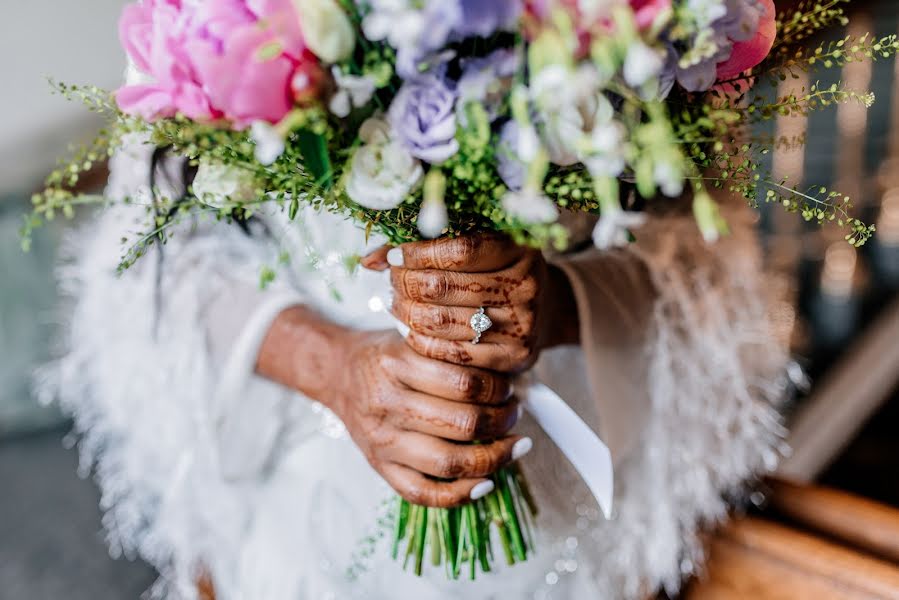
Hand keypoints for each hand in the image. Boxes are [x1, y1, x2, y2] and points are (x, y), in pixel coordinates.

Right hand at [331, 330, 532, 507]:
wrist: (336, 373)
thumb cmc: (384, 354)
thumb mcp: (413, 337)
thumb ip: (452, 353)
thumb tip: (510, 375)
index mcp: (396, 365)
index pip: (463, 384)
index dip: (498, 389)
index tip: (510, 387)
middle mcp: (387, 405)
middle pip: (462, 424)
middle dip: (501, 421)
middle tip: (514, 413)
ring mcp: (382, 441)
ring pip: (448, 463)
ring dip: (493, 458)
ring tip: (513, 445)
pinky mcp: (379, 467)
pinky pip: (424, 493)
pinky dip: (461, 494)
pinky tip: (487, 482)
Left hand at [364, 233, 574, 372]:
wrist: (546, 309)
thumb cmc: (499, 270)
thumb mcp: (477, 246)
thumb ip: (426, 246)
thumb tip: (369, 260)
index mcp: (518, 250)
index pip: (458, 250)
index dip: (418, 253)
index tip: (394, 256)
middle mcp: (525, 287)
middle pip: (443, 286)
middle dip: (405, 283)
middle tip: (391, 282)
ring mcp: (521, 326)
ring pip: (442, 322)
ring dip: (406, 313)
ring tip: (396, 304)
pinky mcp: (513, 358)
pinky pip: (452, 354)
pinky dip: (422, 342)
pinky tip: (412, 330)